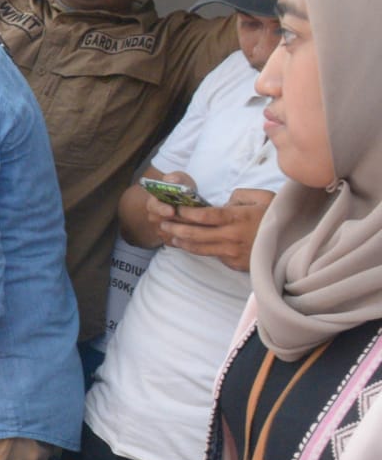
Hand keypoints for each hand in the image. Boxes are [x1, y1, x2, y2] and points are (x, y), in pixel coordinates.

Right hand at [140, 170, 195, 234]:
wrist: (185, 202)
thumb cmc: (182, 190)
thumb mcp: (180, 180)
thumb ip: (176, 178)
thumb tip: (170, 179)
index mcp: (154, 203)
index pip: (153, 207)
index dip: (161, 209)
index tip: (171, 210)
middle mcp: (155, 218)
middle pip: (162, 223)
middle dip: (177, 222)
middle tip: (191, 220)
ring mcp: (161, 231)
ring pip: (171, 235)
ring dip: (184, 232)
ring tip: (200, 227)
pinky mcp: (170, 240)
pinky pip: (177, 243)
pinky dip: (187, 240)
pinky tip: (199, 235)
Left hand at [158, 188, 273, 270]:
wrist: (297, 246)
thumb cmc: (280, 218)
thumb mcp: (264, 198)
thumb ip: (240, 196)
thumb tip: (225, 202)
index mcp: (237, 218)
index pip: (204, 216)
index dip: (186, 213)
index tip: (175, 208)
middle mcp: (231, 237)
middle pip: (195, 234)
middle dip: (175, 228)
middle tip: (162, 223)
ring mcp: (232, 253)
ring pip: (200, 249)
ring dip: (182, 242)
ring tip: (169, 236)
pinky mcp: (235, 264)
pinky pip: (213, 255)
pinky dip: (199, 250)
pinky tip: (189, 245)